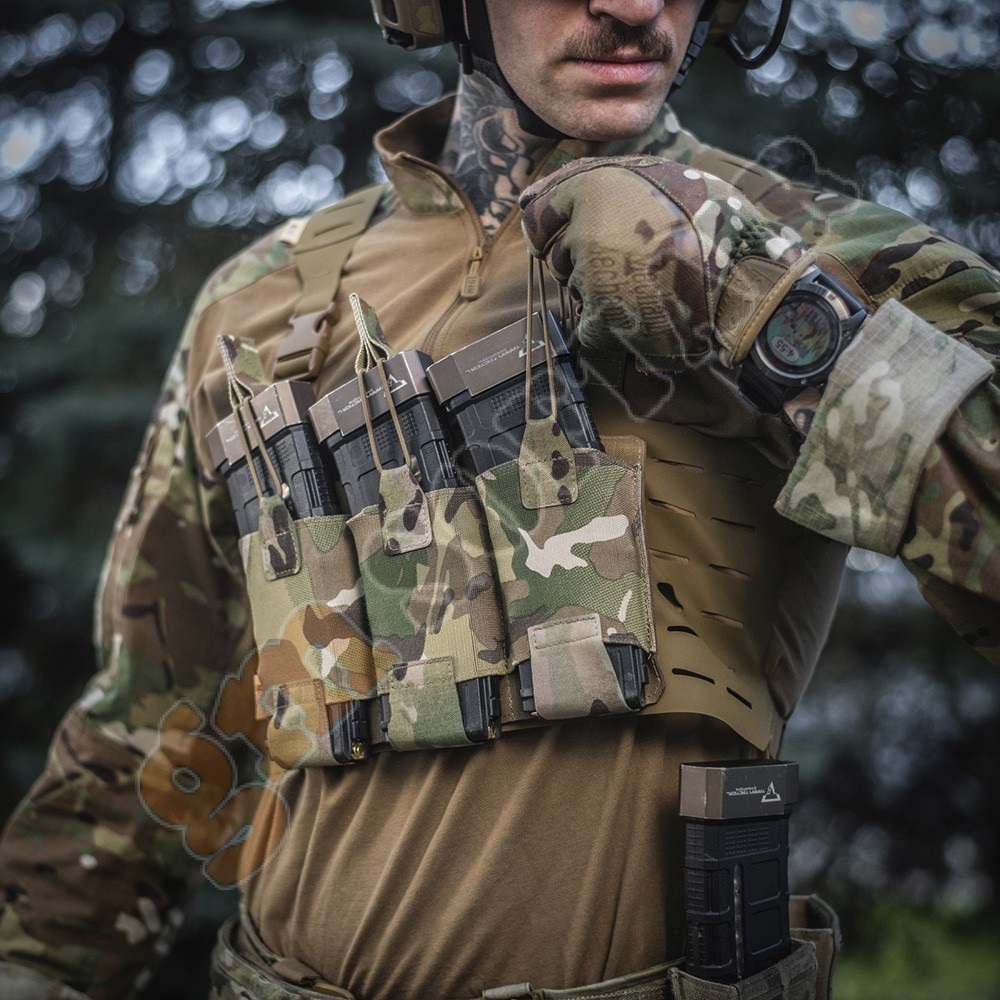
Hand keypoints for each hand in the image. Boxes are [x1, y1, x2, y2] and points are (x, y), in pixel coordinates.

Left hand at [520, 155, 814, 370]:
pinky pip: (588, 330)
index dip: (550, 222)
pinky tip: (639, 321)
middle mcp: (586, 228)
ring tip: (648, 286)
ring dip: (600, 291)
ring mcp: (592, 277)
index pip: (544, 207)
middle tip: (632, 259)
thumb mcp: (672, 180)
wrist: (751, 278)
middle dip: (583, 258)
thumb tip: (574, 198)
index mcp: (600, 185)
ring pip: (575, 289)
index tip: (553, 232)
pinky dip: (606, 332)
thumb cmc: (721, 227)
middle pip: (559, 252)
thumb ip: (625, 186)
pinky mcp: (603, 320)